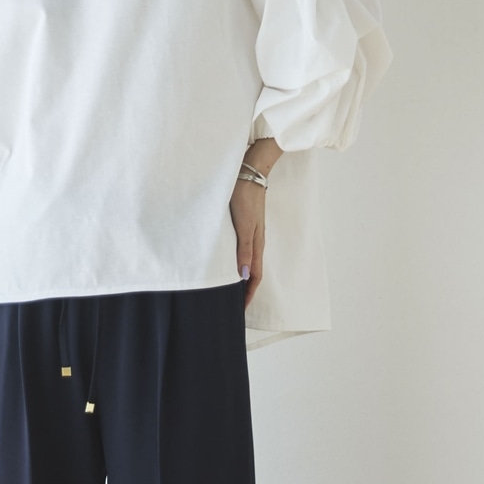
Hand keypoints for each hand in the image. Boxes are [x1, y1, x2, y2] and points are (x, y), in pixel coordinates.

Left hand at [229, 179, 265, 308]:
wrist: (249, 173)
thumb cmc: (245, 198)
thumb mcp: (244, 225)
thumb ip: (244, 250)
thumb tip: (244, 276)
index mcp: (256, 244)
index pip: (255, 276)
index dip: (248, 293)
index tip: (240, 309)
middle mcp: (255, 241)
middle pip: (251, 271)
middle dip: (244, 288)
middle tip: (233, 302)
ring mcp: (250, 233)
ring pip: (246, 260)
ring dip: (240, 275)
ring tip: (229, 286)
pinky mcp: (243, 224)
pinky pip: (241, 249)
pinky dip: (236, 260)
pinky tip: (227, 261)